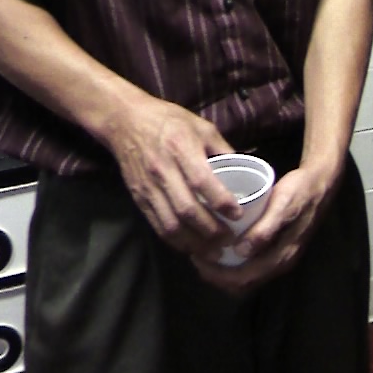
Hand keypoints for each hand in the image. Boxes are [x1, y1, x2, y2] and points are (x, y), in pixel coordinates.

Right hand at [103, 92, 242, 255]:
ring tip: (213, 252)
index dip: (221, 201)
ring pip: (171, 224)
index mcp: (181, 148)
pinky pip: (157, 226)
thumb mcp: (201, 126)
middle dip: (210, 231)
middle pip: (187, 209)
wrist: (127, 121)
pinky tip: (191, 247)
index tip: (238, 214)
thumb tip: (245, 168)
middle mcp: (163, 171)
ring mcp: (148, 187)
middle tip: (230, 240)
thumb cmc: (169, 120)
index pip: (202, 181)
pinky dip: (175, 241)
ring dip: (194, 243)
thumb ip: (222, 148)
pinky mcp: (139, 199)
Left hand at [190, 161, 337, 293]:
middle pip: (243, 283)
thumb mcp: (283, 205)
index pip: (245, 278)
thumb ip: (265, 229)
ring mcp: (279, 258)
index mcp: (281, 257)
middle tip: (195, 258)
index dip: (219, 274)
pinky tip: (224, 249)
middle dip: (217, 276)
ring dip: (225, 272)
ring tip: (205, 255)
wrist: (321, 184)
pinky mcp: (277, 250)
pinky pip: (252, 267)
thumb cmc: (300, 191)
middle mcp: (280, 264)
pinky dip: (234, 265)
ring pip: (247, 277)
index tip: (198, 259)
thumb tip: (241, 252)